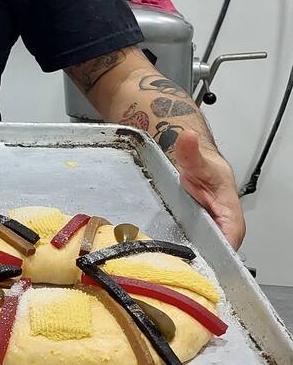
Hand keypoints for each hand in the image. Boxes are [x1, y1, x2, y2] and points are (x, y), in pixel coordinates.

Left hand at [170, 129, 245, 248]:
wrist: (200, 168)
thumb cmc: (207, 170)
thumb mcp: (197, 162)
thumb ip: (190, 152)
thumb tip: (188, 137)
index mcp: (230, 217)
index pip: (228, 244)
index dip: (214, 253)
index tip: (196, 255)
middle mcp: (222, 229)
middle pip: (213, 254)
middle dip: (195, 257)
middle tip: (172, 258)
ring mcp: (210, 233)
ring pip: (201, 252)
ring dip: (185, 253)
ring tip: (165, 255)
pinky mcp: (198, 234)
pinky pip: (191, 246)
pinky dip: (179, 247)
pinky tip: (163, 249)